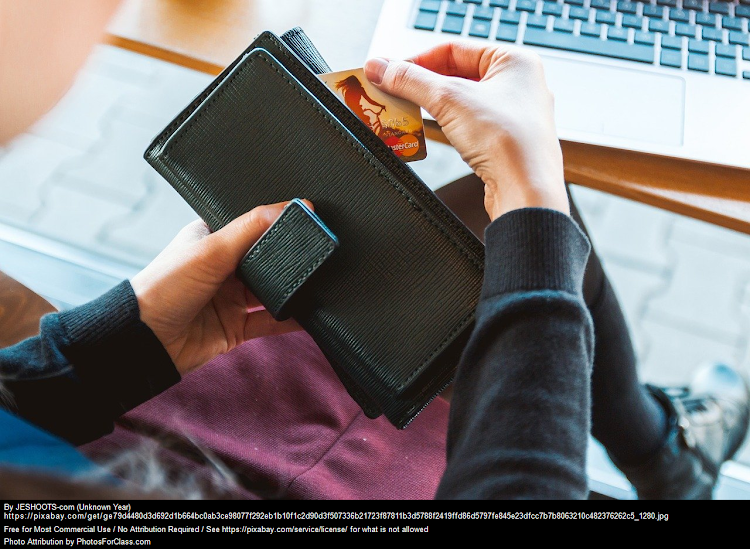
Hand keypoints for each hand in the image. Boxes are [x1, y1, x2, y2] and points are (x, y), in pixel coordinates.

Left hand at [130, 202, 303, 374]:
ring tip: (320, 281)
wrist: (144, 340)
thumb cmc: (163, 287)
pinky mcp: (236, 327)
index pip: (253, 225)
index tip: (308, 217)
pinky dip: (291, 320)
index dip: (278, 222)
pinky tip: (311, 314)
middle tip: (320, 250)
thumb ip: (251, 228)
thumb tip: (291, 206)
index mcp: (212, 239)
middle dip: (289, 258)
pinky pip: (271, 322)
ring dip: (292, 289)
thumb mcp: (211, 249)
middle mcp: (223, 267)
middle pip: (267, 259)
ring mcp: (230, 299)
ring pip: (272, 291)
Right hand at [365, 42, 567, 219]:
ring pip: (462, 100)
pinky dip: (447, 124)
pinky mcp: (505, 140)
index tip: (389, 71)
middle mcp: (518, 84)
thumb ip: (409, 80)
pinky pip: (469, 123)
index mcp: (514, 61)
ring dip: (432, 105)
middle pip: (456, 74)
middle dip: (422, 85)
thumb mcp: (448, 100)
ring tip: (406, 110)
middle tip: (392, 92)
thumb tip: (380, 67)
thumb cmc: (509, 142)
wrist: (526, 191)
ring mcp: (514, 114)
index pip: (453, 48)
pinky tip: (432, 131)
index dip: (417, 60)